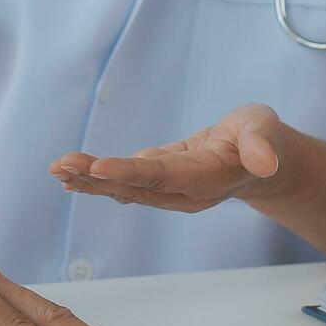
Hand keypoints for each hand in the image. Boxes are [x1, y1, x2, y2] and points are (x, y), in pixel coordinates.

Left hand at [52, 103, 289, 212]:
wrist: (260, 158)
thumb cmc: (262, 138)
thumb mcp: (267, 132)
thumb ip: (263, 145)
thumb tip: (266, 160)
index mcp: (208, 178)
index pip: (165, 177)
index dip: (131, 173)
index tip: (99, 168)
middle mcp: (185, 193)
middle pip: (137, 188)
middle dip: (97, 178)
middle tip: (63, 166)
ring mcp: (171, 191)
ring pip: (126, 189)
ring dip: (89, 181)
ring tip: (58, 170)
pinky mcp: (161, 182)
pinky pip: (125, 184)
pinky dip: (96, 180)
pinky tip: (70, 177)